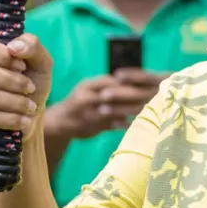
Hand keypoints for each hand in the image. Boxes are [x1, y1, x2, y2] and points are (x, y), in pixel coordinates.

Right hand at [0, 31, 52, 140]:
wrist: (30, 113)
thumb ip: (32, 45)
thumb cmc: (32, 80)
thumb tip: (13, 47)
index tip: (22, 66)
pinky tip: (23, 121)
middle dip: (14, 83)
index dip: (2, 55)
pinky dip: (8, 119)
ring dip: (14, 103)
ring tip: (30, 107)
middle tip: (31, 89)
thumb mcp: (40, 61)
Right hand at [43, 68, 165, 140]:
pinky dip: (123, 124)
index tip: (142, 80)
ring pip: (113, 111)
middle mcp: (87, 99)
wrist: (60, 122)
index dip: (125, 81)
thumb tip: (128, 79)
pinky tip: (133, 122)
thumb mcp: (87, 88)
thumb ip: (104, 84)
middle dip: (130, 94)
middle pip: (112, 94)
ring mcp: (89, 115)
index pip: (108, 81)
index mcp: (86, 87)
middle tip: (146, 93)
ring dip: (129, 109)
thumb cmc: (79, 102)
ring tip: (144, 107)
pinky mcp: (93, 128)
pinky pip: (111, 125)